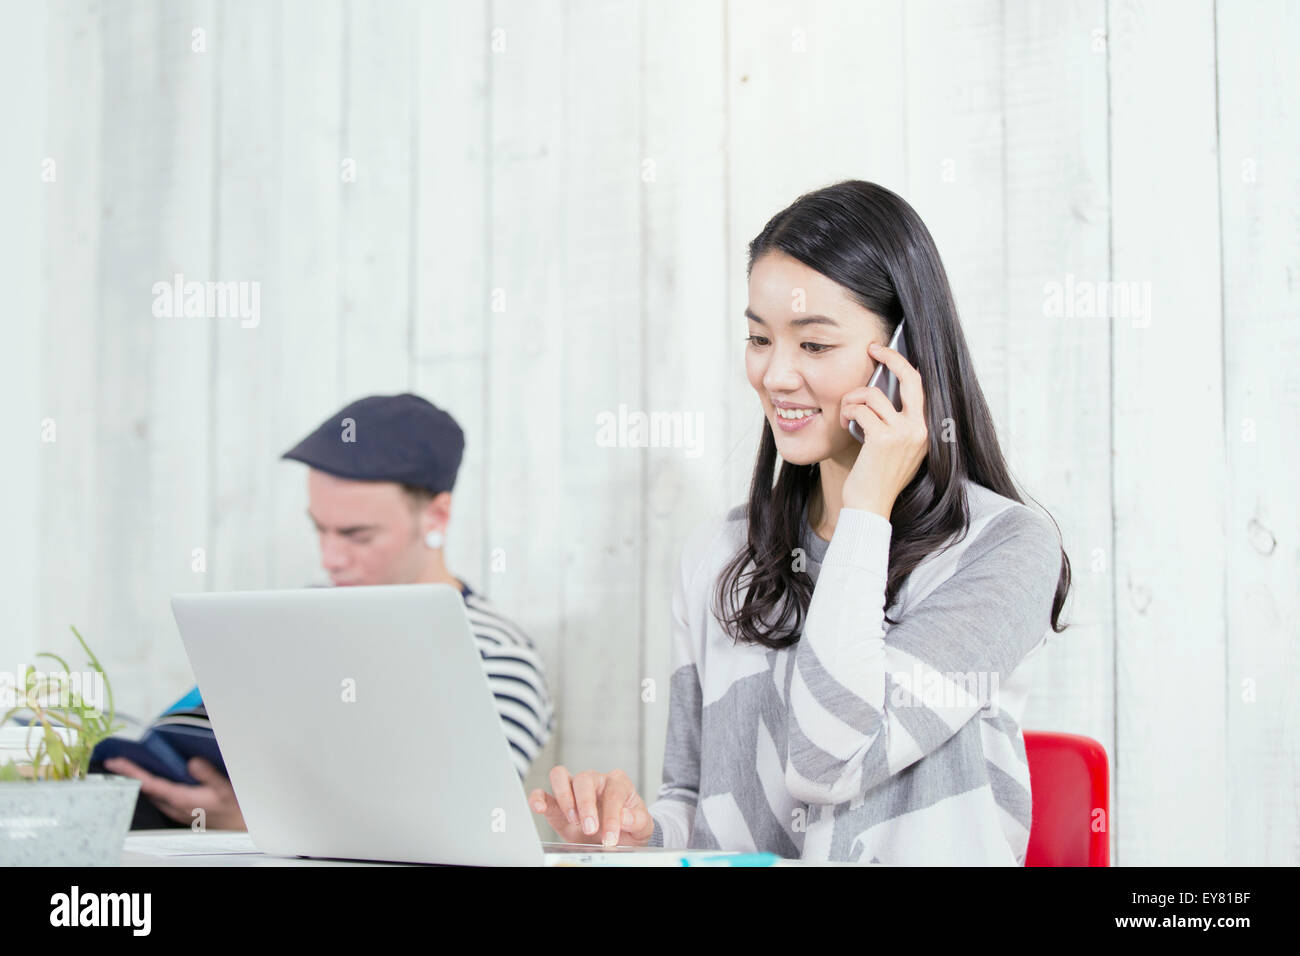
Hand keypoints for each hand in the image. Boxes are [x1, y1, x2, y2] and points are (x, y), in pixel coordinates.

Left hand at [103, 756, 245, 830]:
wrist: (239, 826)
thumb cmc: (233, 808)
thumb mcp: (224, 788)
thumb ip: (208, 775)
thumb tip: (192, 762)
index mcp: (181, 799)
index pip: (149, 784)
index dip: (131, 772)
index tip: (116, 763)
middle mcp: (174, 806)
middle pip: (146, 789)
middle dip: (131, 775)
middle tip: (117, 762)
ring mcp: (176, 810)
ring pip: (151, 794)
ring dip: (140, 781)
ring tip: (130, 768)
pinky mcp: (180, 811)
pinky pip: (159, 797)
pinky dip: (151, 787)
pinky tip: (152, 781)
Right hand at [529, 766, 653, 846]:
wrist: (618, 837)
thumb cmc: (631, 826)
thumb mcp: (643, 826)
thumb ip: (638, 820)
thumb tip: (625, 816)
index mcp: (617, 783)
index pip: (612, 793)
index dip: (612, 816)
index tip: (610, 838)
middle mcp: (594, 781)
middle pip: (584, 779)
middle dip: (586, 805)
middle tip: (589, 828)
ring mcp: (574, 790)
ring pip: (560, 776)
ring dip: (564, 798)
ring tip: (572, 820)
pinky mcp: (558, 804)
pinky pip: (544, 793)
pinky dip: (538, 798)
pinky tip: (538, 807)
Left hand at [839, 341, 928, 518]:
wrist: (870, 506)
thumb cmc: (877, 478)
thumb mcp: (897, 448)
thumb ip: (897, 423)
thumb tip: (882, 391)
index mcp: (926, 430)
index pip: (919, 386)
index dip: (902, 364)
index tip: (885, 352)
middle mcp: (920, 429)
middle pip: (910, 378)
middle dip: (890, 357)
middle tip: (872, 349)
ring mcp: (904, 433)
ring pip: (873, 394)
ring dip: (852, 399)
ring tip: (845, 413)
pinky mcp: (884, 438)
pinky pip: (860, 410)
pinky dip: (847, 412)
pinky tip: (844, 424)